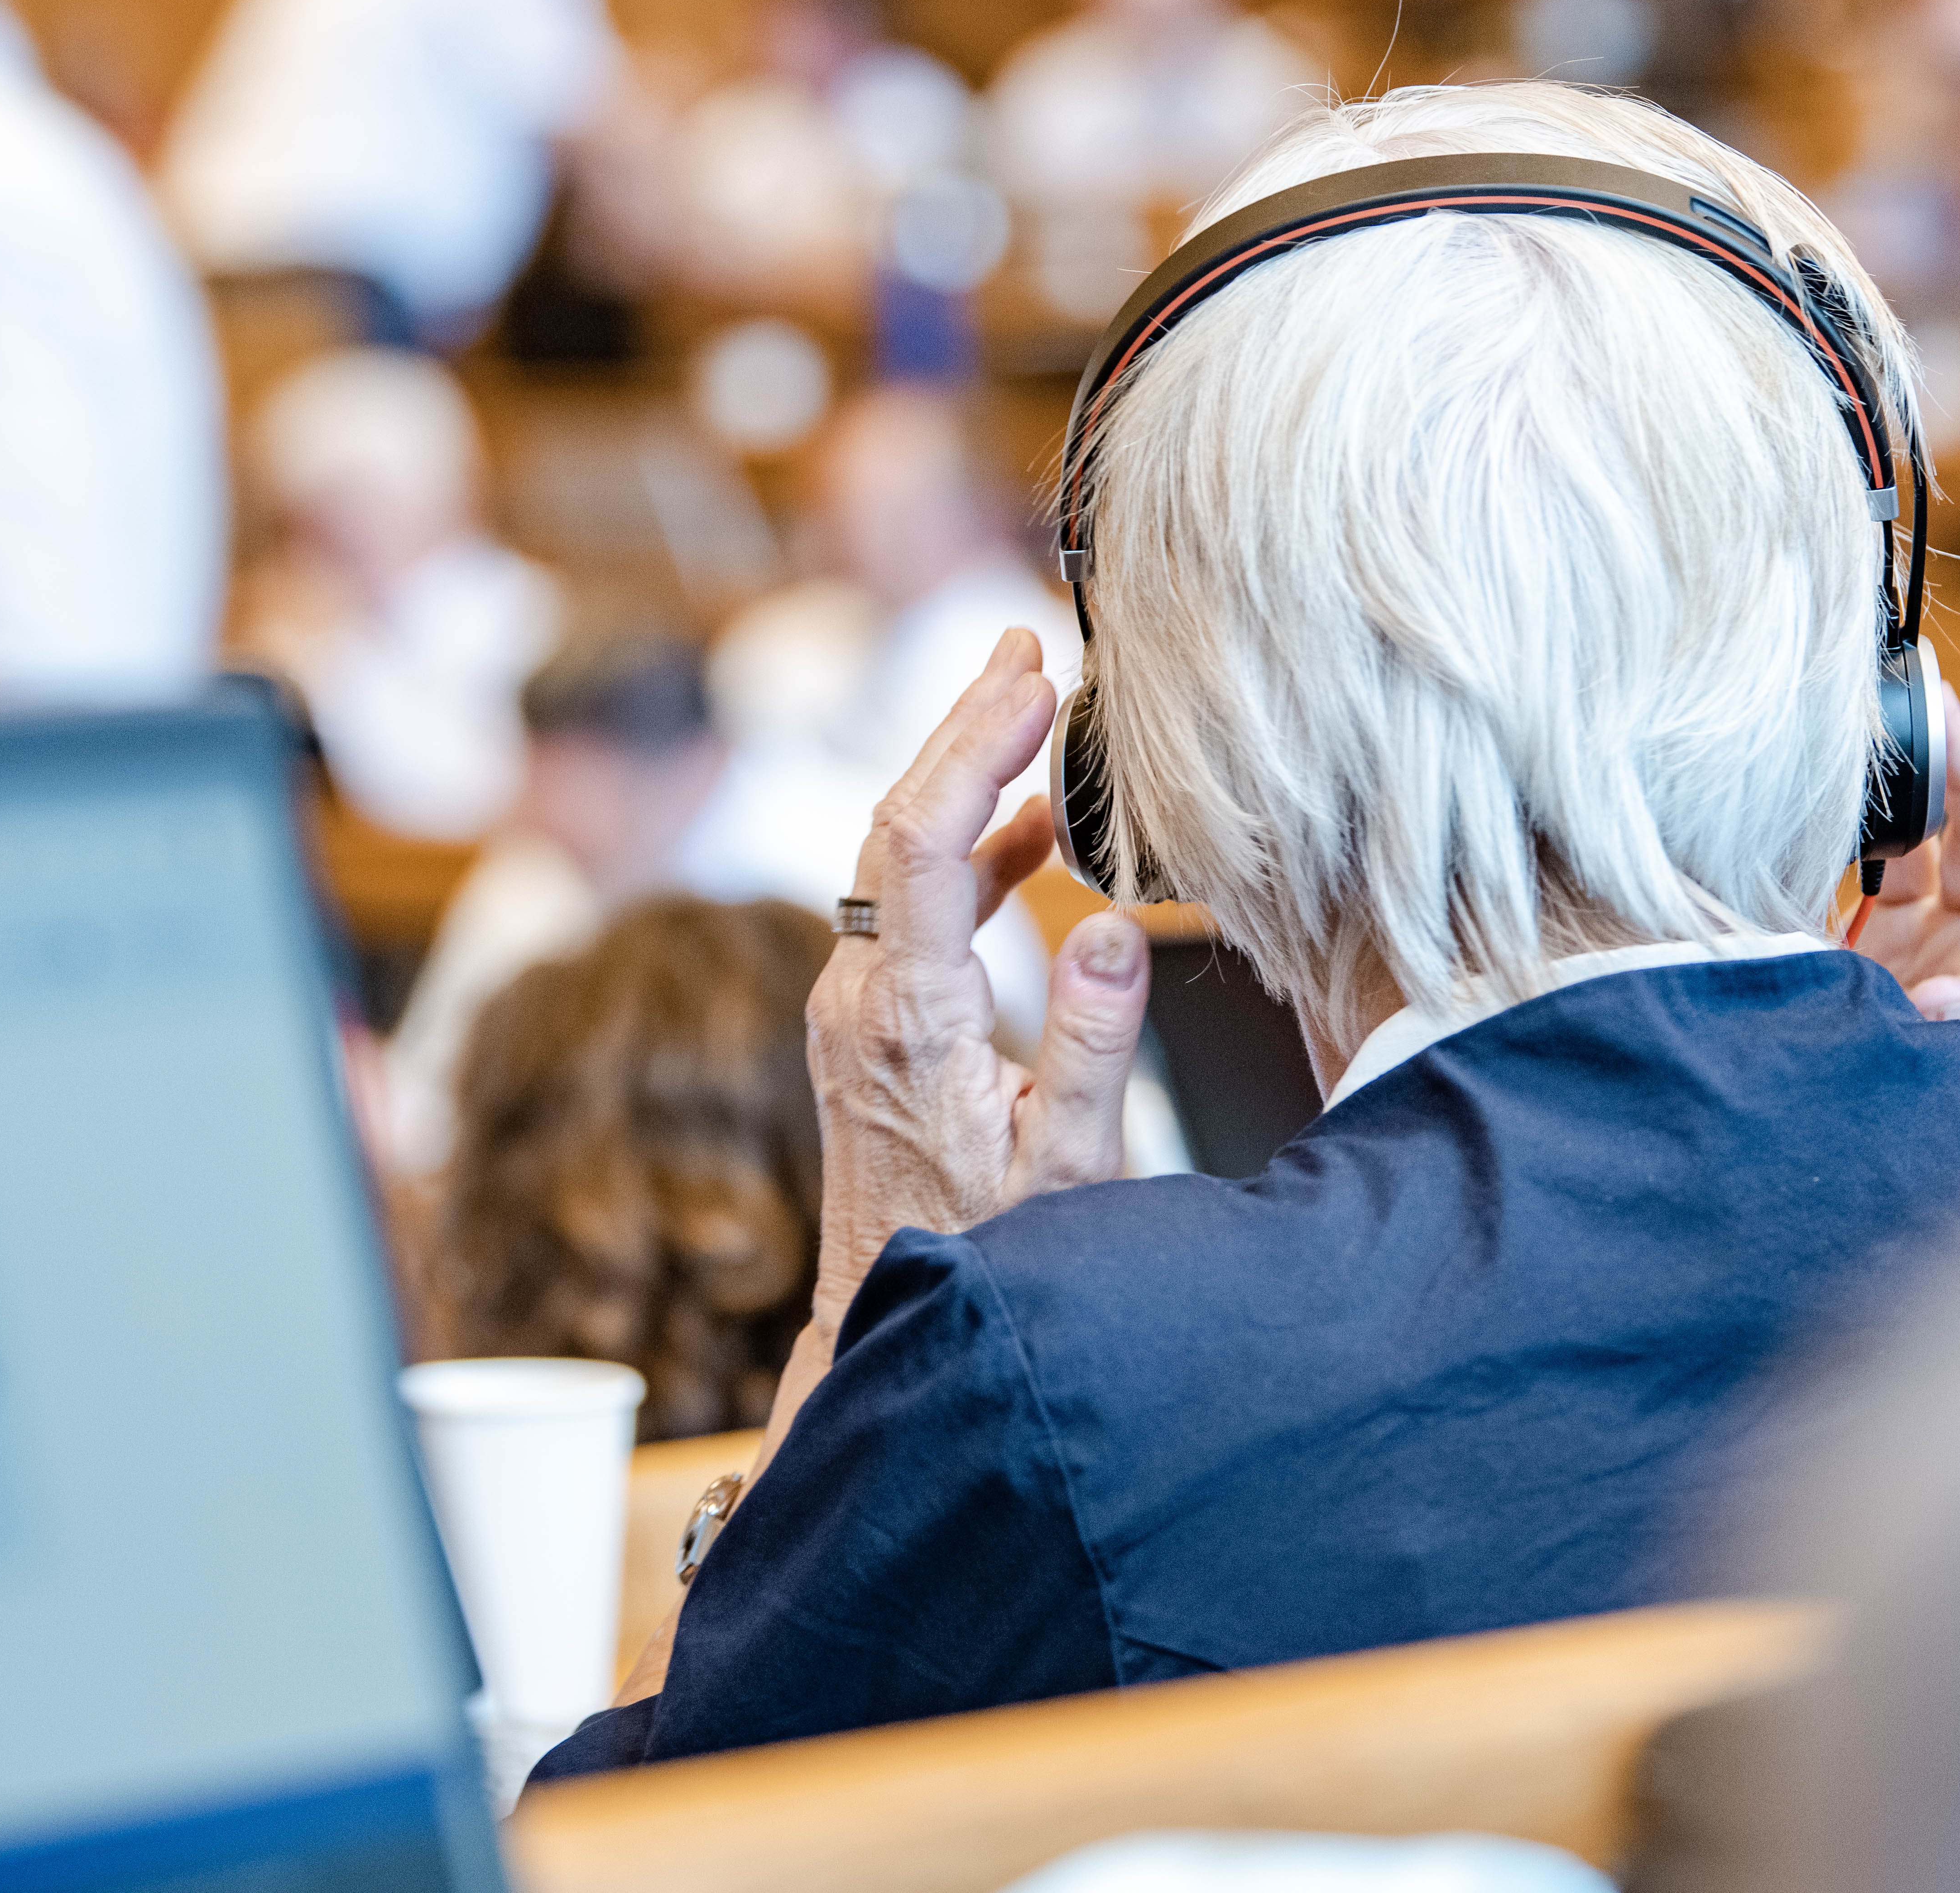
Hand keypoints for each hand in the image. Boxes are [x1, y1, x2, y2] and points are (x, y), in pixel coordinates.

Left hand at [805, 629, 1150, 1338]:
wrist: (889, 1314)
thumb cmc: (987, 1249)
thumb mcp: (1070, 1163)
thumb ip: (1089, 1044)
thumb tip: (1103, 931)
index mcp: (907, 1019)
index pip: (923, 843)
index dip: (974, 750)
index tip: (1029, 684)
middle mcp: (861, 998)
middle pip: (897, 823)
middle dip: (961, 727)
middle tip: (1018, 646)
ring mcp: (856, 1005)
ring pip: (898, 856)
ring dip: (962, 775)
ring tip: (1024, 699)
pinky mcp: (872, 1017)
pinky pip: (911, 903)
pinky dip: (970, 850)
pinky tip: (1027, 828)